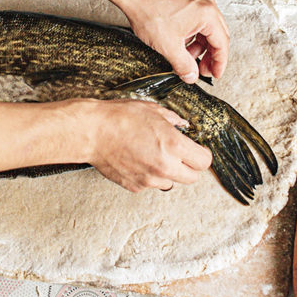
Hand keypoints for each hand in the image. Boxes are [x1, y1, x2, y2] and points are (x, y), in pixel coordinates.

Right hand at [67, 98, 212, 191]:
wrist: (92, 132)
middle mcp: (164, 166)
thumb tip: (183, 126)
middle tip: (180, 155)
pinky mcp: (135, 186)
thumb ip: (173, 120)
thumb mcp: (153, 110)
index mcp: (173, 145)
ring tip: (153, 155)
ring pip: (171, 182)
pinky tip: (138, 160)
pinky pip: (151, 184)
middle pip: (192, 178)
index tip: (197, 150)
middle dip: (189, 167)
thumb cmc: (119, 117)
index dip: (202, 154)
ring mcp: (149, 179)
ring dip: (169, 172)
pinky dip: (149, 175)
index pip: (203, 162)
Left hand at [115, 0, 229, 82]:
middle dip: (210, 55)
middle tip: (202, 70)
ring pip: (207, 28)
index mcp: (207, 13)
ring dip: (200, 45)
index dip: (219, 63)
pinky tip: (182, 43)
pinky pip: (198, 19)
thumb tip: (191, 76)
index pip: (222, 43)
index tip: (214, 74)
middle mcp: (206, 2)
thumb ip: (184, 65)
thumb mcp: (168, 46)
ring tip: (187, 58)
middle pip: (218, 35)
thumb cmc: (147, 11)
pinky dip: (193, 34)